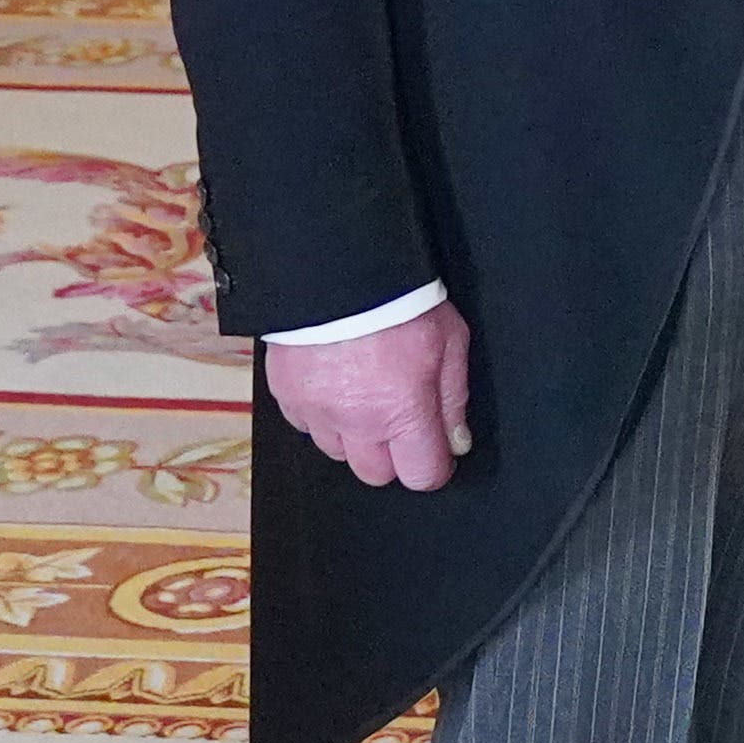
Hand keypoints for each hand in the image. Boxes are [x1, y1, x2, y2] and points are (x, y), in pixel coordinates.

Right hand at [269, 301, 474, 492]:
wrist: (337, 267)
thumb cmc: (399, 300)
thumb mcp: (449, 340)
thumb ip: (453, 397)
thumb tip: (456, 442)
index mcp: (402, 411)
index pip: (421, 475)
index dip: (433, 465)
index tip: (434, 450)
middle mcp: (357, 421)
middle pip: (375, 473)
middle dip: (391, 454)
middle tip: (397, 416)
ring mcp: (317, 411)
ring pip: (337, 451)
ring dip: (353, 434)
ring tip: (362, 394)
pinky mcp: (287, 394)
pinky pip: (305, 425)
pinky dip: (320, 414)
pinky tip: (333, 383)